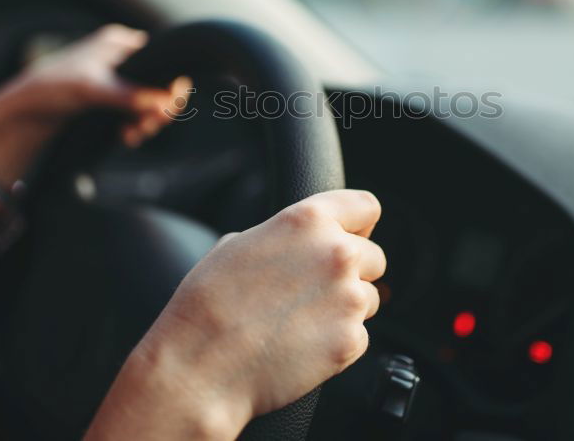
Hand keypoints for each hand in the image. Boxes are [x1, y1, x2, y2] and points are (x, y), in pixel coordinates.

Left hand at [0, 24, 190, 187]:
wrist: (24, 112)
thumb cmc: (51, 88)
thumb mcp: (92, 89)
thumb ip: (129, 94)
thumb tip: (165, 103)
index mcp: (119, 43)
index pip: (162, 58)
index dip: (171, 83)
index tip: (169, 107)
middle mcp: (122, 58)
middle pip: (160, 83)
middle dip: (159, 107)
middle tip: (151, 125)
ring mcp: (119, 80)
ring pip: (151, 101)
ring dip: (148, 121)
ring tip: (135, 134)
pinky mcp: (113, 101)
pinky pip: (137, 113)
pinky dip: (137, 126)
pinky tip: (127, 136)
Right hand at [84, 190, 385, 440]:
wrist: (200, 366)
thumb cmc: (207, 304)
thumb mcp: (238, 244)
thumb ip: (283, 235)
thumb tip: (298, 243)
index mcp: (309, 220)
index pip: (366, 206)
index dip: (359, 223)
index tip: (354, 235)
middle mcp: (337, 253)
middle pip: (374, 256)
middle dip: (352, 272)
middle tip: (314, 291)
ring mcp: (349, 298)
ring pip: (370, 298)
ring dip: (346, 307)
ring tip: (300, 321)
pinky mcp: (351, 340)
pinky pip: (359, 335)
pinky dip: (338, 342)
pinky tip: (300, 345)